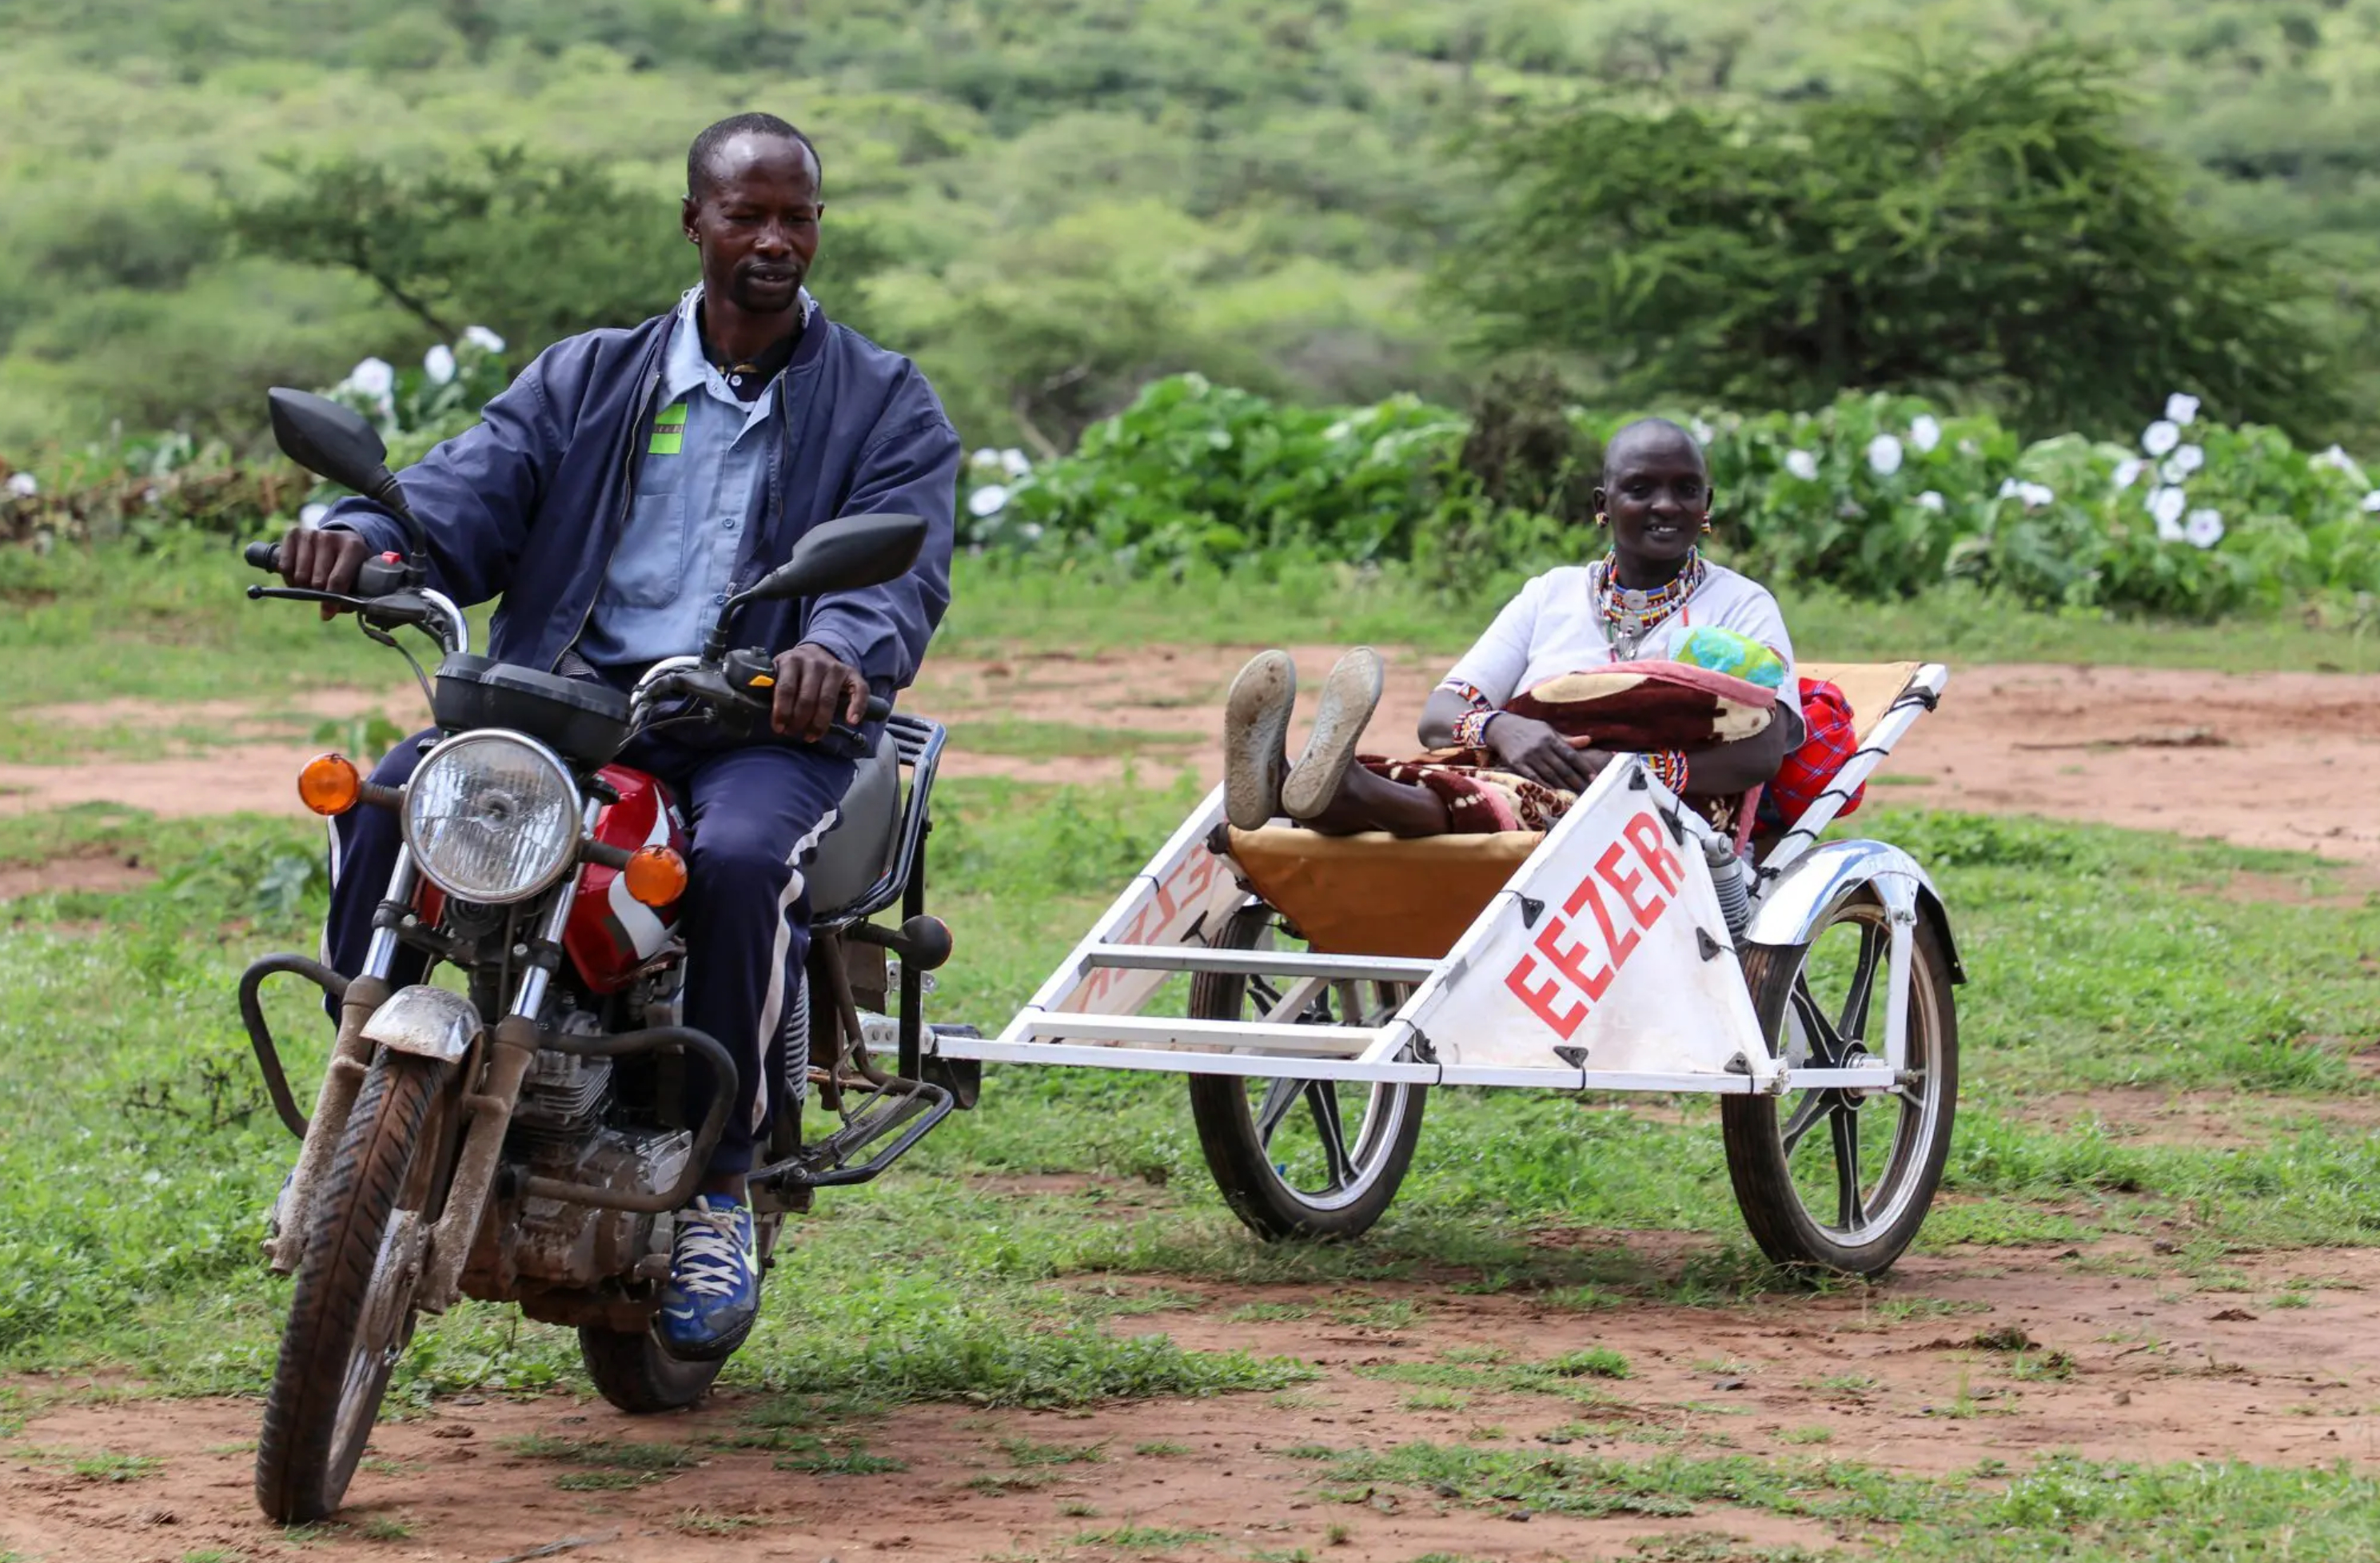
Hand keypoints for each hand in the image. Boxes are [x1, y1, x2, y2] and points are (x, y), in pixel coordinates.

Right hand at [278, 525, 371, 619]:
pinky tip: (298, 578)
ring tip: (310, 586)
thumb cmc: (351, 564)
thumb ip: (349, 596)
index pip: (337, 580)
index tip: (326, 614)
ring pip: (300, 575)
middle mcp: (330, 537)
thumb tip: (328, 613)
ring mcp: (311, 534)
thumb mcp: (358, 576)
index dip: (330, 601)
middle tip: (320, 595)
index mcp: (352, 547)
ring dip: (303, 587)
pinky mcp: (293, 534)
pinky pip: (284, 566)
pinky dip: (289, 578)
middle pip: (317, 580)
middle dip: (317, 594)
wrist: (341, 538)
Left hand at [771, 643, 866, 741]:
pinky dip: (857, 707)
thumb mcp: (777, 671)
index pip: (786, 689)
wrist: (817, 651)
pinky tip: (852, 721)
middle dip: (800, 721)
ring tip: (811, 736)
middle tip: (795, 733)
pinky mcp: (851, 673)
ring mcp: (834, 667)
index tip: (779, 728)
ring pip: (828, 700)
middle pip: (807, 699)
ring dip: (819, 724)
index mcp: (791, 660)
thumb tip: (756, 707)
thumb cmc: (794, 670)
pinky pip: (859, 691)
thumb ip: (770, 686)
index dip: (782, 712)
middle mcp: (814, 662)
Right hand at [1484, 714, 1605, 791]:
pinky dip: (1544, 786)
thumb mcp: (1548, 730)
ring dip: (1563, 786)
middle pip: (1562, 767)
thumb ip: (1567, 739)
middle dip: (1576, 780)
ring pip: (1549, 774)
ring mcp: (1528, 756)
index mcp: (1550, 738)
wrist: (1502, 727)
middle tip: (1588, 790)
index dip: (1583, 767)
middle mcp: (1540, 747)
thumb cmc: (1529, 730)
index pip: (1571, 754)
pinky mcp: (1517, 764)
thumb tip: (1589, 740)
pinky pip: (1533, 777)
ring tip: (1575, 794)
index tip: (1594, 777)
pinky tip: (1553, 793)